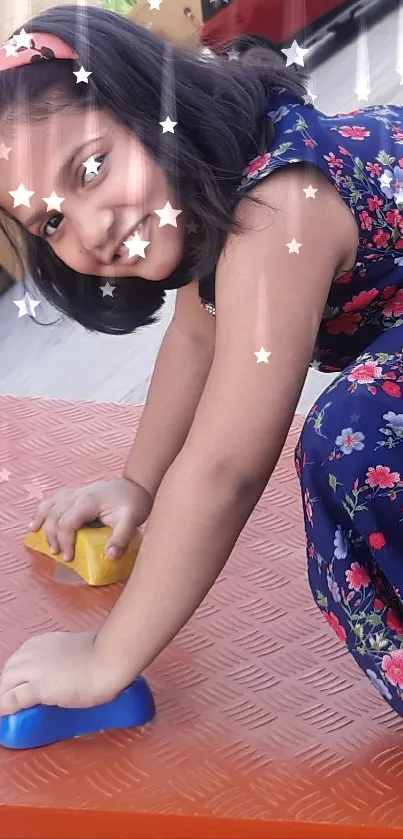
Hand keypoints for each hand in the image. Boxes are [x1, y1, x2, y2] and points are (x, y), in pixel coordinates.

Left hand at [0, 631, 126, 714]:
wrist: (109, 660)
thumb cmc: (102, 654)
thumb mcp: (75, 650)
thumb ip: (64, 656)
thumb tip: (68, 667)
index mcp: (43, 642)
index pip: (19, 658)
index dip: (18, 675)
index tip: (22, 685)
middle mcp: (34, 651)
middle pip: (9, 670)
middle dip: (8, 686)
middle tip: (15, 701)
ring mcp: (34, 669)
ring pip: (6, 682)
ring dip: (5, 695)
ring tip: (11, 710)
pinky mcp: (38, 687)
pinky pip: (13, 699)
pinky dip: (6, 706)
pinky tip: (6, 714)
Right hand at [28, 477, 152, 561]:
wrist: (136, 485)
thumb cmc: (133, 503)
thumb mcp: (132, 521)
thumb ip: (121, 538)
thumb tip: (110, 556)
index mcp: (89, 502)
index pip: (67, 522)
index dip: (65, 541)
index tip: (69, 558)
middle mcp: (78, 495)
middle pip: (55, 516)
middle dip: (53, 537)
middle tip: (59, 554)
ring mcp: (74, 492)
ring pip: (50, 506)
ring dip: (43, 524)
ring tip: (40, 540)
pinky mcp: (74, 493)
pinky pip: (52, 500)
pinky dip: (42, 511)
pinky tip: (36, 523)